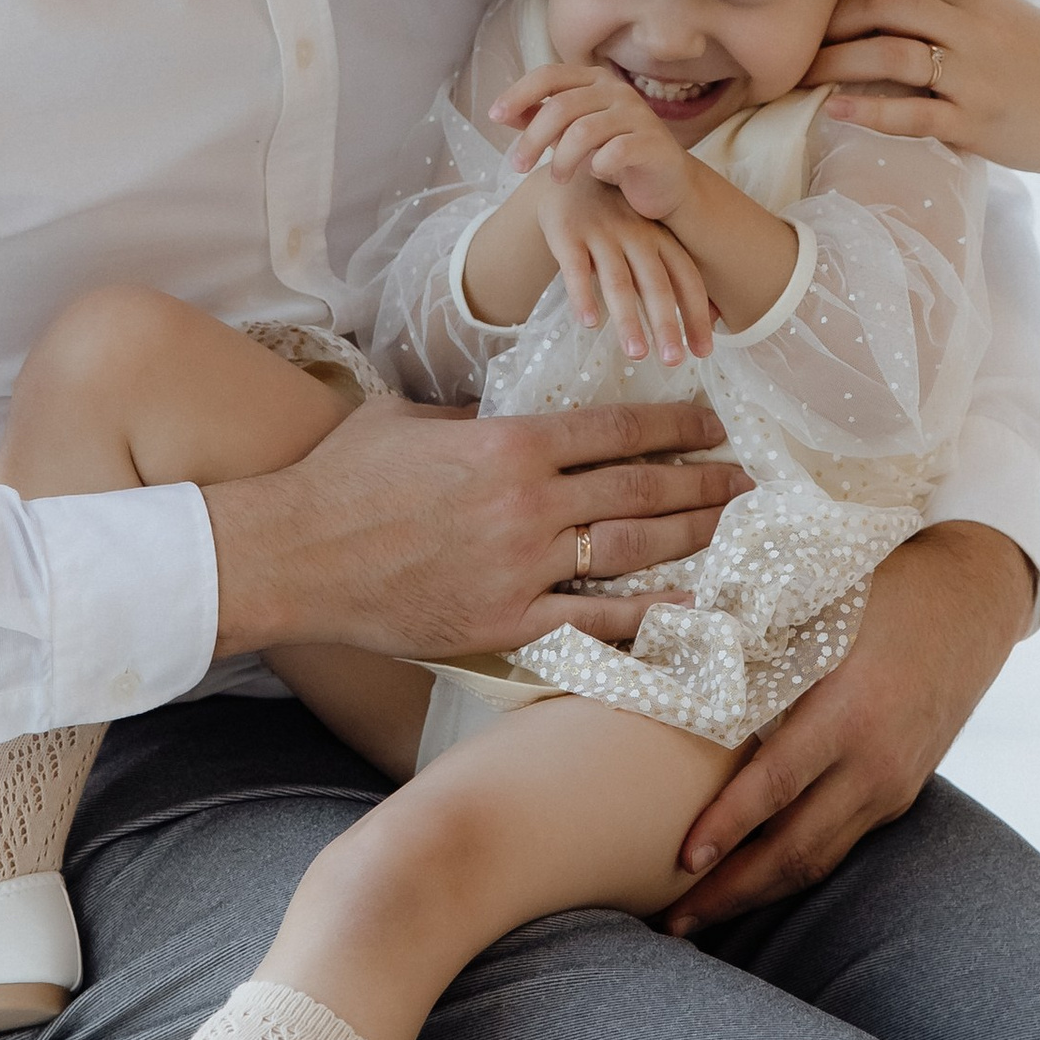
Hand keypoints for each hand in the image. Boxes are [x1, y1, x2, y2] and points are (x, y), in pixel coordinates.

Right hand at [206, 392, 751, 662]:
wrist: (292, 554)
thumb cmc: (340, 478)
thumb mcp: (409, 419)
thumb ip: (469, 418)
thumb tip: (503, 416)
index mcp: (507, 444)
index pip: (615, 429)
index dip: (674, 424)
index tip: (712, 422)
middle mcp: (527, 504)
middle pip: (639, 488)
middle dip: (701, 480)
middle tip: (747, 478)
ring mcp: (520, 567)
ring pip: (630, 550)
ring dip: (691, 537)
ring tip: (732, 528)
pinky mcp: (505, 623)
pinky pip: (595, 622)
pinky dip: (649, 617)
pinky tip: (693, 609)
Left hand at [495, 59, 694, 221]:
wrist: (665, 183)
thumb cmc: (614, 155)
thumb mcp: (572, 135)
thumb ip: (542, 120)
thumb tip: (504, 112)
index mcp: (595, 81)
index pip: (549, 75)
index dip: (518, 93)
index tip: (494, 116)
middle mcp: (617, 91)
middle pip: (561, 106)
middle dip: (532, 138)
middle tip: (517, 166)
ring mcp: (639, 115)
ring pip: (584, 131)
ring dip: (561, 159)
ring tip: (557, 178)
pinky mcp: (653, 143)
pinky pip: (615, 152)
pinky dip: (597, 166)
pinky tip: (596, 175)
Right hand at [534, 169, 715, 365]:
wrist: (570, 174)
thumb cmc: (617, 219)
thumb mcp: (649, 238)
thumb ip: (673, 276)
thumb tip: (715, 320)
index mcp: (661, 238)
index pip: (686, 280)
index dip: (696, 316)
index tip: (703, 352)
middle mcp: (636, 234)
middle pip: (655, 285)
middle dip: (667, 325)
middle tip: (673, 361)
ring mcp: (601, 232)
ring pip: (618, 282)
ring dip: (628, 320)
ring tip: (637, 354)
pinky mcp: (567, 233)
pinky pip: (575, 269)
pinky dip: (582, 296)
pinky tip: (590, 323)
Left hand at [661, 521, 1038, 932]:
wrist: (972, 603)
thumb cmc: (885, 591)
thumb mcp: (821, 599)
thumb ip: (751, 629)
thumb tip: (667, 624)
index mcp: (851, 710)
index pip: (777, 784)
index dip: (728, 826)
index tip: (682, 859)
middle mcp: (876, 762)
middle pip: (797, 850)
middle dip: (732, 892)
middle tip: (672, 919)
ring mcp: (892, 786)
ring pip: (819, 860)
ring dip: (758, 893)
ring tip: (700, 916)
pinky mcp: (898, 795)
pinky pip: (839, 845)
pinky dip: (791, 870)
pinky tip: (751, 880)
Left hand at [810, 0, 1039, 208]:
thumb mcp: (1005, 16)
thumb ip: (953, 4)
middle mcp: (972, 28)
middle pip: (883, 4)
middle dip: (828, 17)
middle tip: (789, 35)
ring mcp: (976, 76)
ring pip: (890, 55)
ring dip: (836, 62)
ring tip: (797, 74)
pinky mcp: (980, 123)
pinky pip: (915, 114)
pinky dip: (870, 111)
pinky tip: (836, 110)